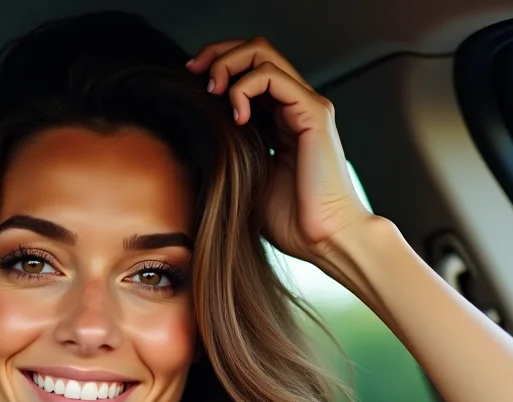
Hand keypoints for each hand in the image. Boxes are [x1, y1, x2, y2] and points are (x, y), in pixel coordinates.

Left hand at [186, 38, 374, 268]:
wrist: (323, 240)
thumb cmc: (290, 220)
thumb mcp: (244, 179)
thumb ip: (228, 150)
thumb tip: (191, 133)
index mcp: (278, 119)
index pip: (247, 71)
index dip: (216, 66)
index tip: (188, 81)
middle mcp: (293, 106)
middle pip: (254, 51)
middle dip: (218, 54)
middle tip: (194, 72)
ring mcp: (305, 106)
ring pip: (262, 54)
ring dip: (228, 65)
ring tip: (213, 91)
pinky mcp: (313, 113)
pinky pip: (273, 77)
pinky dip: (245, 87)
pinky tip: (235, 115)